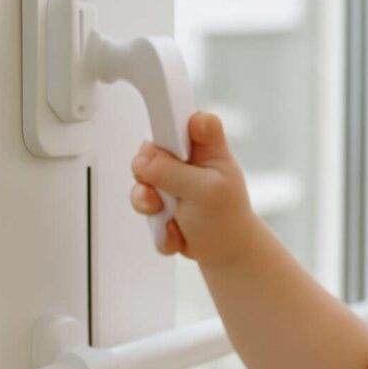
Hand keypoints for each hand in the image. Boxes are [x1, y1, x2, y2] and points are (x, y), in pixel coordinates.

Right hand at [129, 111, 256, 265]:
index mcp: (206, 146)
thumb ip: (174, 172)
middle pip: (150, 149)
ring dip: (151, 205)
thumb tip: (143, 158)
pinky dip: (159, 227)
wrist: (224, 252)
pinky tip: (177, 232)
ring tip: (172, 218)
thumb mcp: (206, 192)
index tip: (156, 122)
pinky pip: (143, 206)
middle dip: (150, 175)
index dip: (169, 116)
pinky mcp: (157, 198)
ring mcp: (169, 177)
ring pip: (140, 180)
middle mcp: (185, 157)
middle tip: (165, 191)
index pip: (186, 117)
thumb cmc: (226, 217)